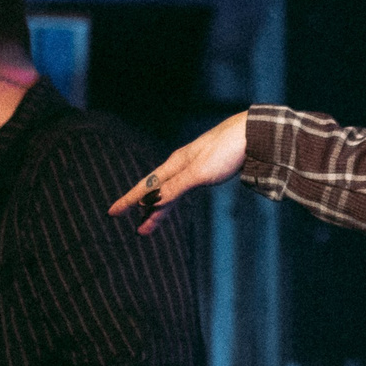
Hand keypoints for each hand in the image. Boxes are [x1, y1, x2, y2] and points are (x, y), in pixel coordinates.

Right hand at [110, 111, 248, 233]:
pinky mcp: (209, 169)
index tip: (112, 212)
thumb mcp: (199, 173)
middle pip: (158, 191)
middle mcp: (182, 164)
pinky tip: (172, 201)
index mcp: (176, 163)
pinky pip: (183, 188)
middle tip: (139, 231)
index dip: (129, 200)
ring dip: (161, 208)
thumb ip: (175, 187)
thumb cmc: (227, 150)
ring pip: (171, 191)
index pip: (147, 186)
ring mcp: (195, 166)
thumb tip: (151, 202)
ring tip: (151, 225)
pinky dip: (174, 198)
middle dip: (147, 210)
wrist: (254, 134)